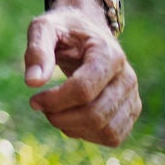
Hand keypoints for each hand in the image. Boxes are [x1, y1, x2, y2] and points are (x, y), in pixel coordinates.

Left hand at [24, 0, 140, 146]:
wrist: (88, 29)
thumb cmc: (64, 29)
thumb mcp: (44, 28)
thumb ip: (37, 51)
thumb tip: (32, 82)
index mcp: (108, 54)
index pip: (83, 89)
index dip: (54, 100)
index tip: (34, 99)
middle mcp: (127, 77)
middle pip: (96, 115)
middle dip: (60, 117)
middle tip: (40, 106)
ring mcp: (132, 95)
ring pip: (106, 131)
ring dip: (73, 129)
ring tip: (55, 113)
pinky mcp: (131, 110)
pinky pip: (113, 137)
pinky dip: (88, 135)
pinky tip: (71, 119)